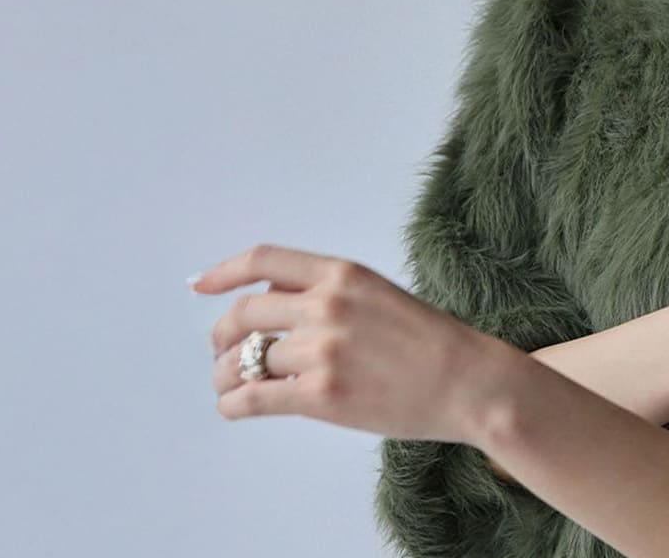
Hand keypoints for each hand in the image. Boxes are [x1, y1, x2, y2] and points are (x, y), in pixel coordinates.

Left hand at [192, 242, 507, 442]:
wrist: (469, 383)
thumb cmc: (429, 342)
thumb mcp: (377, 294)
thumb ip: (325, 292)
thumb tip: (266, 300)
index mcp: (341, 273)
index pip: (263, 260)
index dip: (223, 273)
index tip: (200, 286)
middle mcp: (326, 306)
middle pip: (243, 314)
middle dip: (221, 335)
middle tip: (219, 352)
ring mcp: (322, 351)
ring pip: (243, 361)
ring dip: (224, 375)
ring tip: (227, 385)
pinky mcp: (321, 396)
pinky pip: (254, 398)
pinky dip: (233, 404)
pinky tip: (234, 408)